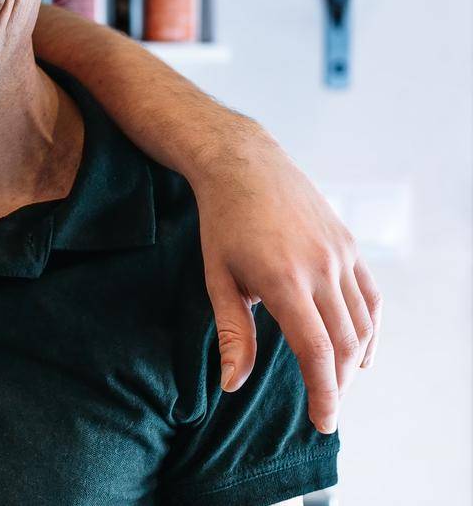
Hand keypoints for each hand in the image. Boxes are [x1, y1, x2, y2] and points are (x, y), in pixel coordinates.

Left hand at [196, 129, 379, 435]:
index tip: (322, 423)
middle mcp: (320, 268)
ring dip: (354, 361)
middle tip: (324, 409)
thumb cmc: (222, 223)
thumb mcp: (216, 276)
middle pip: (345, 344)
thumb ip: (233, 332)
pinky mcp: (350, 246)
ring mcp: (340, 255)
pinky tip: (360, 352)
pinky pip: (370, 298)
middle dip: (337, 385)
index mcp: (283, 280)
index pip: (317, 352)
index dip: (323, 394)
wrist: (244, 164)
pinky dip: (370, 330)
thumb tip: (232, 385)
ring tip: (336, 384)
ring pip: (362, 324)